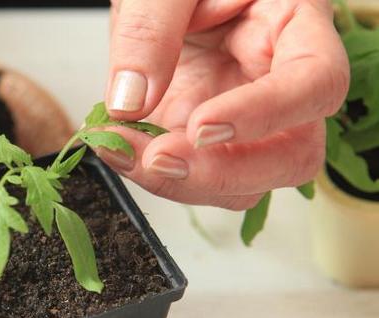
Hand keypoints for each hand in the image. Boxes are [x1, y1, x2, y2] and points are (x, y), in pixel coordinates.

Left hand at [100, 0, 348, 209]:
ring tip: (121, 150)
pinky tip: (118, 149)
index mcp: (292, 30)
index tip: (202, 126)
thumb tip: (130, 101)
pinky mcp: (205, 142)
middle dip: (222, 172)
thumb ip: (148, 30)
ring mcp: (243, 123)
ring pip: (243, 184)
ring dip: (181, 182)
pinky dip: (154, 174)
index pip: (314, 83)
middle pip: (291, 155)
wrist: (159, 0)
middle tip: (156, 158)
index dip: (265, 114)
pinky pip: (195, 177)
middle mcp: (278, 86)